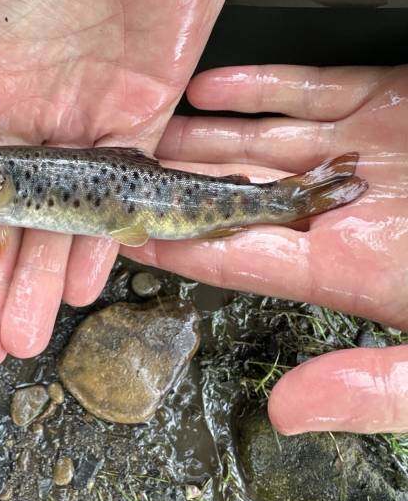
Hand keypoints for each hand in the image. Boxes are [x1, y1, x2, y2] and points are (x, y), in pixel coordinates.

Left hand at [123, 64, 407, 433]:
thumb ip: (374, 388)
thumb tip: (287, 413)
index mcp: (347, 264)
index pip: (240, 255)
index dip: (179, 245)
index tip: (125, 235)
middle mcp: (342, 207)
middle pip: (237, 191)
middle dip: (177, 181)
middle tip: (118, 169)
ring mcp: (358, 149)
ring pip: (260, 138)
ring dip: (203, 133)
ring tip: (147, 125)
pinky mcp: (383, 99)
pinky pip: (309, 89)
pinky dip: (260, 87)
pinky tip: (211, 87)